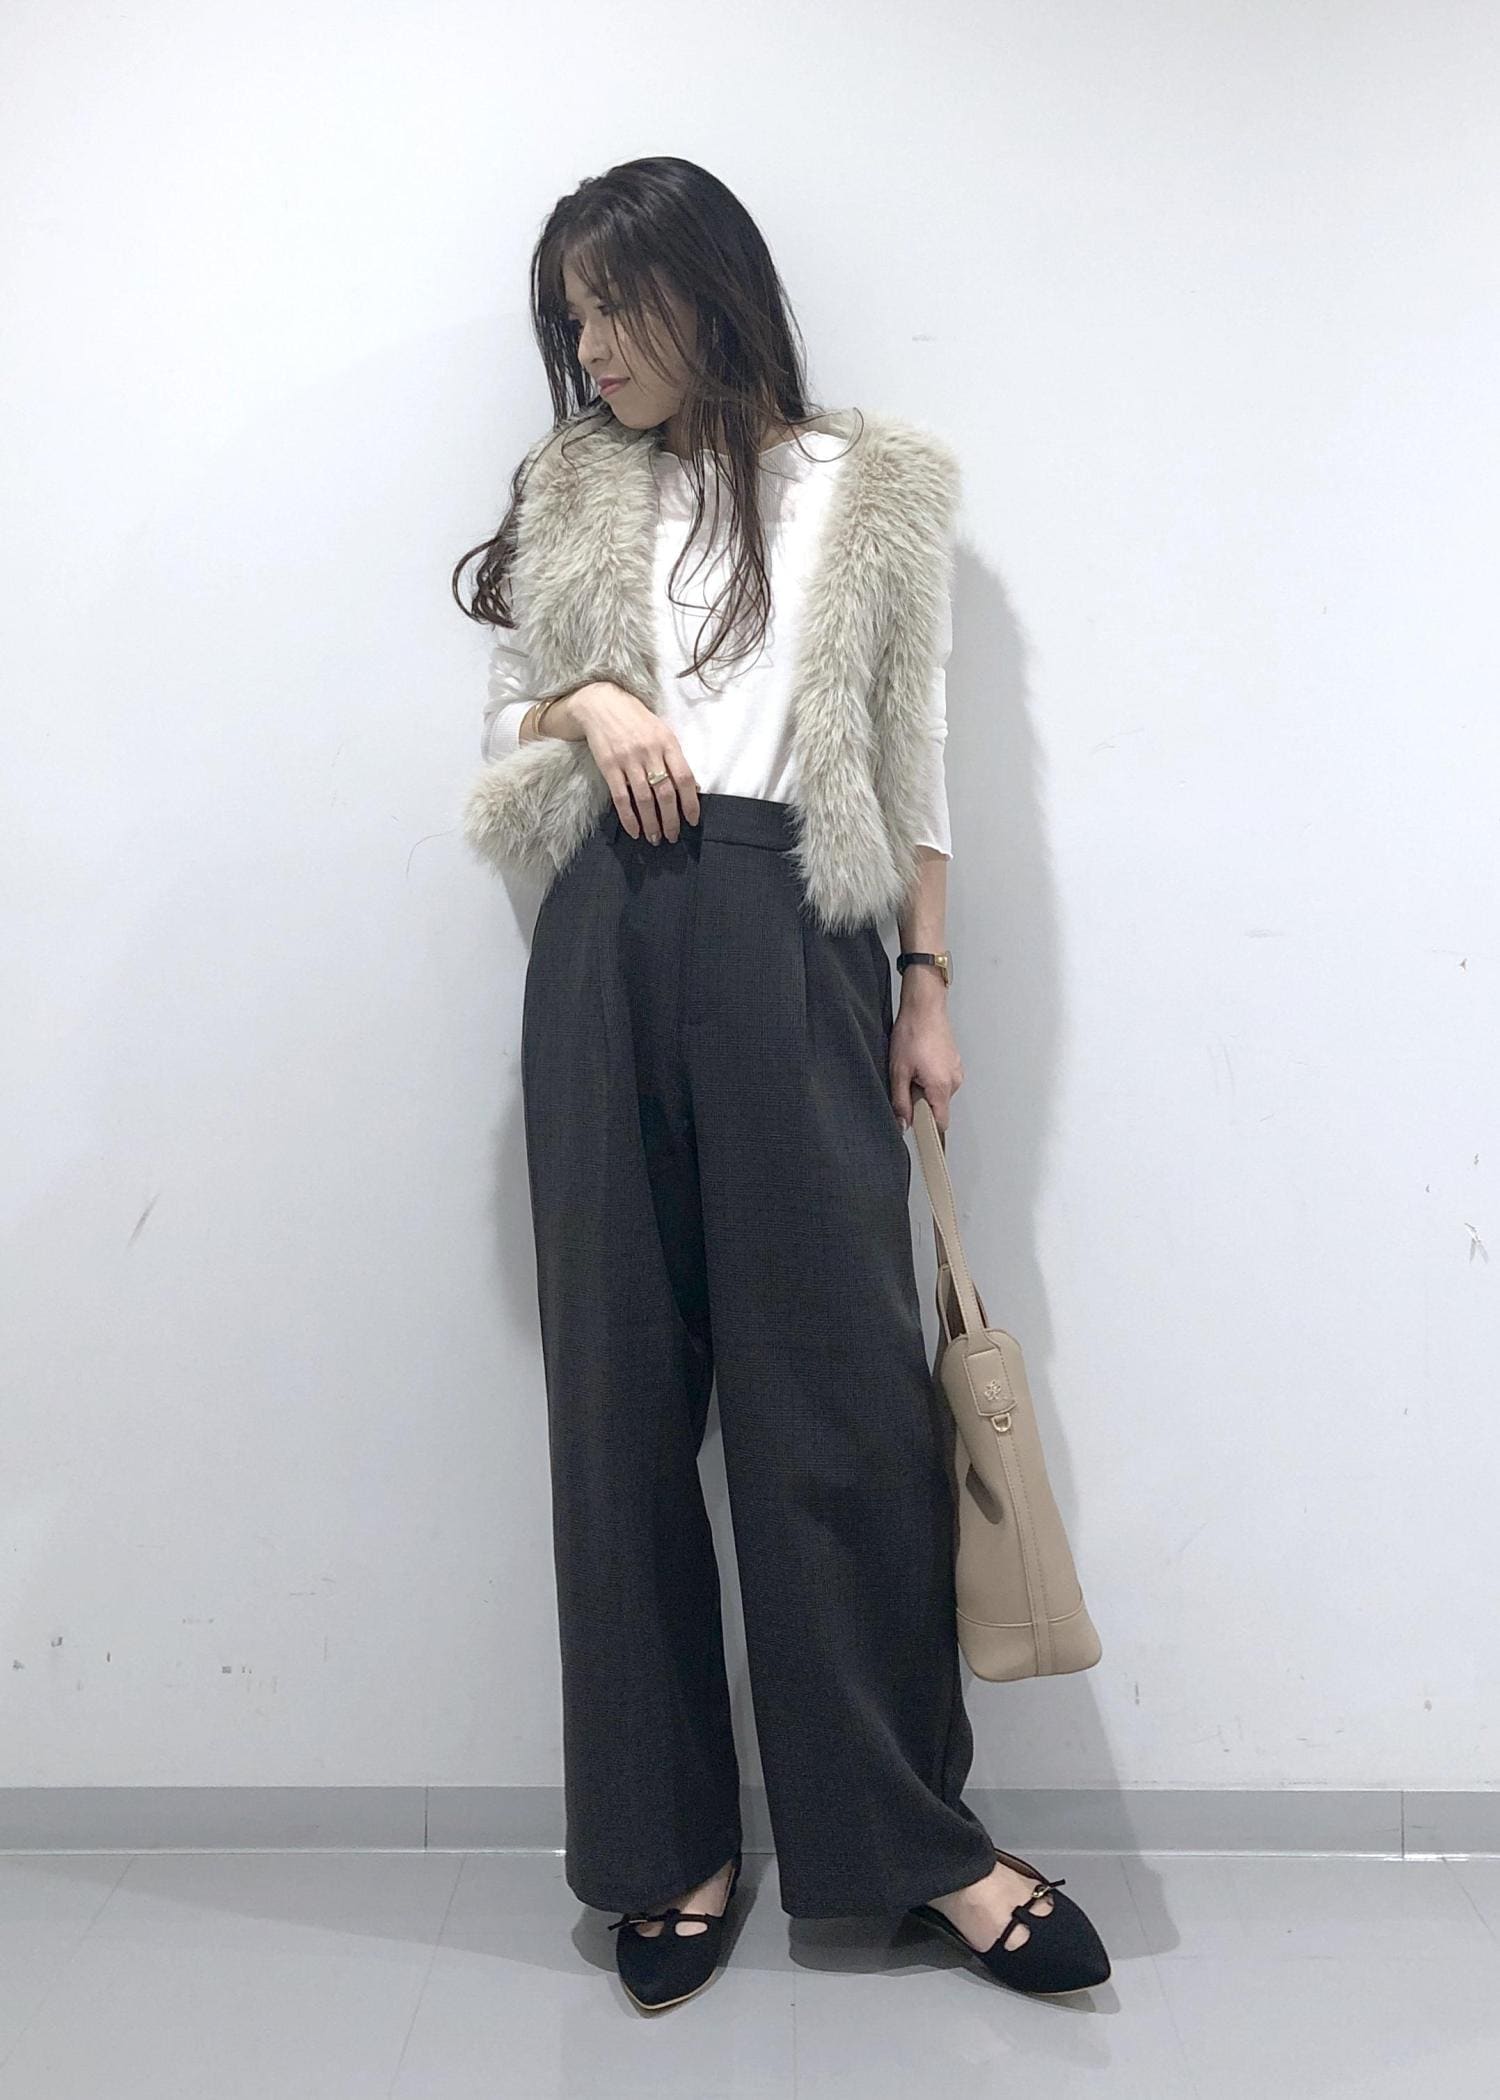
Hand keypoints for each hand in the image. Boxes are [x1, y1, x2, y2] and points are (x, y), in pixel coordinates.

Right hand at [570, 682, 700, 842]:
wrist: (601, 703)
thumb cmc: (636, 719)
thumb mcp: (662, 732)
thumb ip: (676, 758)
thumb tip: (694, 788)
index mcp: (667, 742)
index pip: (684, 778)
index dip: (691, 802)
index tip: (692, 821)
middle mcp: (649, 751)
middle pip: (665, 793)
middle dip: (671, 819)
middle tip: (673, 836)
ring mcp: (628, 759)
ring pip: (643, 799)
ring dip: (651, 823)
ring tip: (655, 838)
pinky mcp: (609, 766)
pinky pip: (620, 797)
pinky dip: (628, 817)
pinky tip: (634, 830)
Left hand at [888, 974, 962, 1133]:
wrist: (924, 1006)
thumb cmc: (912, 1033)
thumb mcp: (898, 1071)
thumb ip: (900, 1102)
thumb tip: (903, 1123)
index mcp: (942, 1086)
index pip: (941, 1122)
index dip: (927, 1126)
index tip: (914, 1122)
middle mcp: (954, 1081)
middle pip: (939, 1107)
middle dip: (922, 1102)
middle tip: (907, 1082)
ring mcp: (957, 1070)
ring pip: (940, 1093)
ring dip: (926, 1088)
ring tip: (913, 1067)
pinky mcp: (955, 1062)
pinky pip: (943, 1079)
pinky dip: (931, 1077)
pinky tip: (920, 1061)